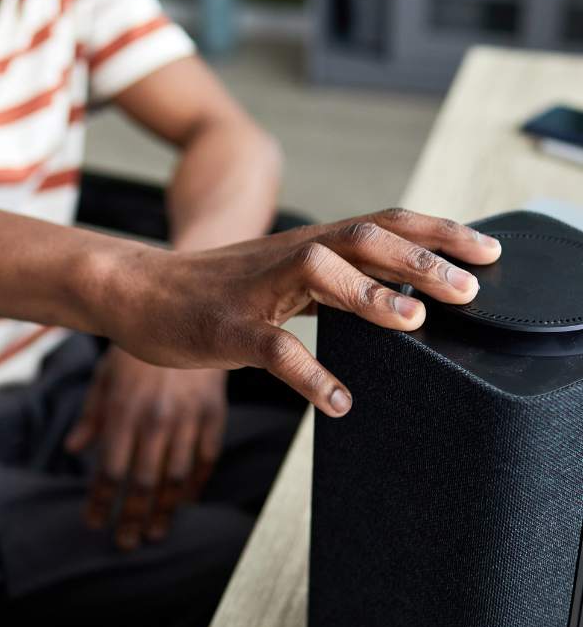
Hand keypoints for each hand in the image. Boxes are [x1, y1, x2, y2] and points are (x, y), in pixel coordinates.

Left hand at [65, 348, 226, 549]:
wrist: (186, 314)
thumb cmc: (136, 349)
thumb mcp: (106, 377)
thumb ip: (91, 415)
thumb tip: (73, 449)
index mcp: (124, 411)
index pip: (110, 469)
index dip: (101, 501)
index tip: (93, 523)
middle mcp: (156, 420)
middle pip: (142, 482)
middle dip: (131, 517)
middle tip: (124, 543)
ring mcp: (188, 419)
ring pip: (176, 478)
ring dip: (164, 511)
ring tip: (153, 534)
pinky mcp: (214, 414)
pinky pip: (206, 459)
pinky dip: (195, 485)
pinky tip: (184, 503)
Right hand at [95, 209, 501, 416]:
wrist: (138, 290)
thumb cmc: (213, 290)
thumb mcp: (279, 277)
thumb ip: (332, 284)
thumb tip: (393, 302)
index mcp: (307, 246)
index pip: (382, 225)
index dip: (437, 233)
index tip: (488, 250)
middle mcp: (288, 257)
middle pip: (361, 239)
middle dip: (420, 260)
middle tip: (468, 290)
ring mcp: (255, 291)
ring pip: (318, 275)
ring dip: (370, 296)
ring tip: (414, 324)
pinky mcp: (226, 328)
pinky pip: (272, 348)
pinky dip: (308, 374)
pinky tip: (336, 401)